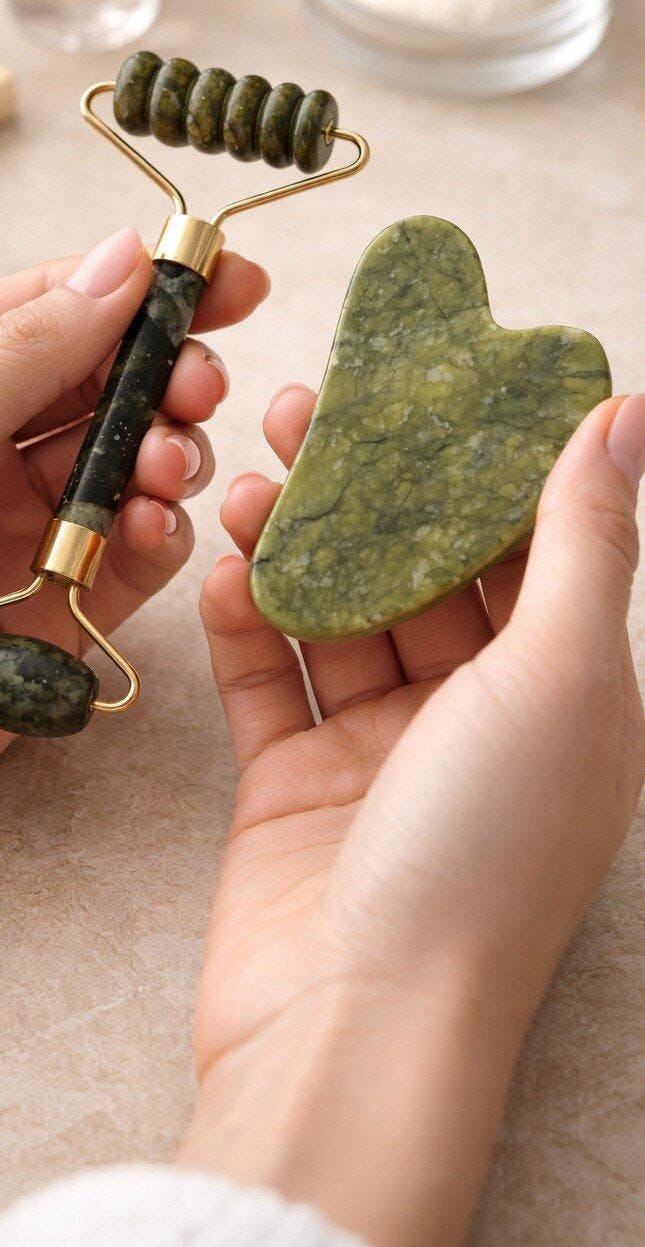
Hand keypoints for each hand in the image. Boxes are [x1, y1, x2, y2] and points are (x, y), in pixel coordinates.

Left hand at [0, 227, 267, 750]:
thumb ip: (31, 343)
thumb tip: (123, 264)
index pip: (66, 311)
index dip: (146, 288)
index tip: (228, 278)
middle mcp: (8, 448)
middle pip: (119, 385)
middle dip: (171, 376)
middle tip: (200, 384)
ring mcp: (48, 522)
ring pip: (145, 462)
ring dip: (173, 453)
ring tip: (165, 467)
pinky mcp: (83, 596)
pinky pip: (148, 547)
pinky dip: (165, 529)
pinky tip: (154, 525)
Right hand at [182, 389, 643, 1246]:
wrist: (356, 1027)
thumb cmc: (485, 854)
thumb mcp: (561, 674)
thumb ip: (583, 539)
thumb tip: (623, 416)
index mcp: (565, 696)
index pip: (526, 550)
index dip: (480, 463)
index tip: (431, 382)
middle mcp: (479, 722)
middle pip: (420, 574)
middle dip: (371, 491)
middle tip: (312, 406)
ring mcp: (381, 754)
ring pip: (338, 617)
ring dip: (298, 543)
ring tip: (255, 475)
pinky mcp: (293, 784)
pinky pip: (270, 681)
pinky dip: (248, 623)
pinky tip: (227, 571)